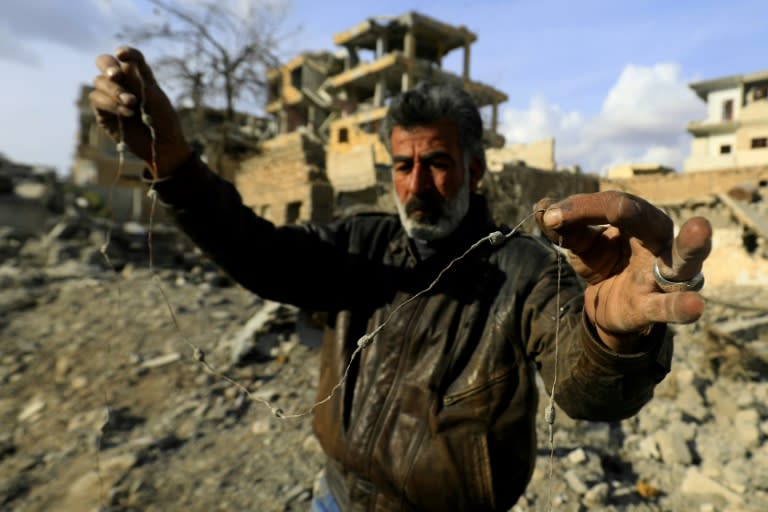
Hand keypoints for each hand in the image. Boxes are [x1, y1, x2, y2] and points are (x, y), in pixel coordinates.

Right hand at [90, 47, 191, 177]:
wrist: (163, 145)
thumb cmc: (164, 120)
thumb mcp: (155, 96)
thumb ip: (139, 77)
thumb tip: (123, 60)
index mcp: (137, 76)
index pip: (128, 57)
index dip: (125, 52)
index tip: (123, 54)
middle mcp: (122, 83)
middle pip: (104, 62)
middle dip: (108, 67)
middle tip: (116, 76)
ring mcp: (110, 97)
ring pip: (99, 82)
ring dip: (115, 91)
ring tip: (132, 103)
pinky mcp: (103, 113)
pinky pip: (97, 99)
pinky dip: (111, 104)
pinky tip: (127, 113)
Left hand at [534, 191, 711, 352]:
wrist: (607, 306)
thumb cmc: (605, 263)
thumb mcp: (583, 244)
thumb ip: (564, 227)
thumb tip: (542, 207)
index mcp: (641, 221)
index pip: (616, 205)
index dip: (581, 208)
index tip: (550, 215)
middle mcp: (660, 242)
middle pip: (650, 222)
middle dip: (631, 214)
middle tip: (617, 208)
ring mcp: (663, 275)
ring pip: (684, 259)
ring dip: (691, 245)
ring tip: (699, 229)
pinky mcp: (654, 306)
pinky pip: (670, 307)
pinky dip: (681, 307)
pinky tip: (694, 306)